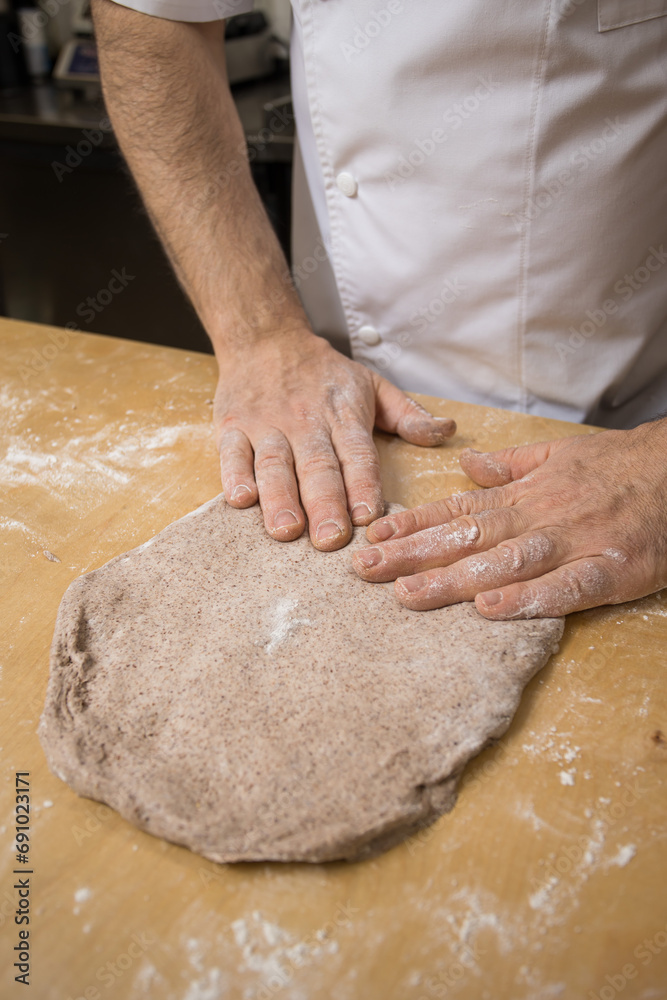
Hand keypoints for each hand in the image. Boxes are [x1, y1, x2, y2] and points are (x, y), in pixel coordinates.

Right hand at [214, 331, 455, 549]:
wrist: (265, 338)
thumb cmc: (323, 373)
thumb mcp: (372, 385)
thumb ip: (408, 414)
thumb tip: (448, 432)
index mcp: (344, 417)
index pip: (357, 454)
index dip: (363, 485)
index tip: (367, 517)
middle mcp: (306, 423)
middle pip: (317, 466)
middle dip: (325, 504)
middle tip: (330, 540)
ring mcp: (266, 425)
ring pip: (275, 464)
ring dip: (280, 498)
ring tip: (287, 530)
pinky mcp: (232, 427)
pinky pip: (233, 453)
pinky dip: (234, 475)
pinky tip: (241, 500)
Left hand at [352, 420, 666, 617]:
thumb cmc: (617, 467)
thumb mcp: (559, 455)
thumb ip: (511, 466)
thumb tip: (465, 466)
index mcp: (527, 492)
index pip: (459, 509)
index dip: (414, 525)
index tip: (373, 539)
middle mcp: (541, 516)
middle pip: (469, 536)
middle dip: (414, 554)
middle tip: (366, 571)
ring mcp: (575, 542)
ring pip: (505, 562)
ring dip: (455, 578)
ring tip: (408, 594)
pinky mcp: (610, 569)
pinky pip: (565, 587)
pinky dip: (529, 598)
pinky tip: (491, 610)